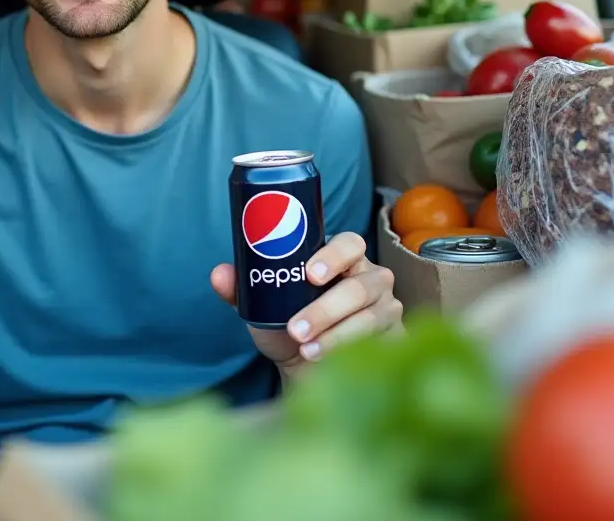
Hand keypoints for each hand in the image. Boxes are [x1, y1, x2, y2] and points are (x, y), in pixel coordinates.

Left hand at [210, 232, 401, 379]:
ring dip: (335, 335)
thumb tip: (219, 274)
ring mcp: (387, 308)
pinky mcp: (394, 338)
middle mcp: (370, 278)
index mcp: (342, 260)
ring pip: (369, 317)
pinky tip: (323, 360)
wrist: (311, 368)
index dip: (334, 254)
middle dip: (326, 308)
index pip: (349, 243)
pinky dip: (347, 351)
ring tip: (306, 349)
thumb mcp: (264, 308)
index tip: (309, 274)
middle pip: (361, 284)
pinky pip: (378, 342)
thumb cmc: (290, 326)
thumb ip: (243, 289)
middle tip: (295, 328)